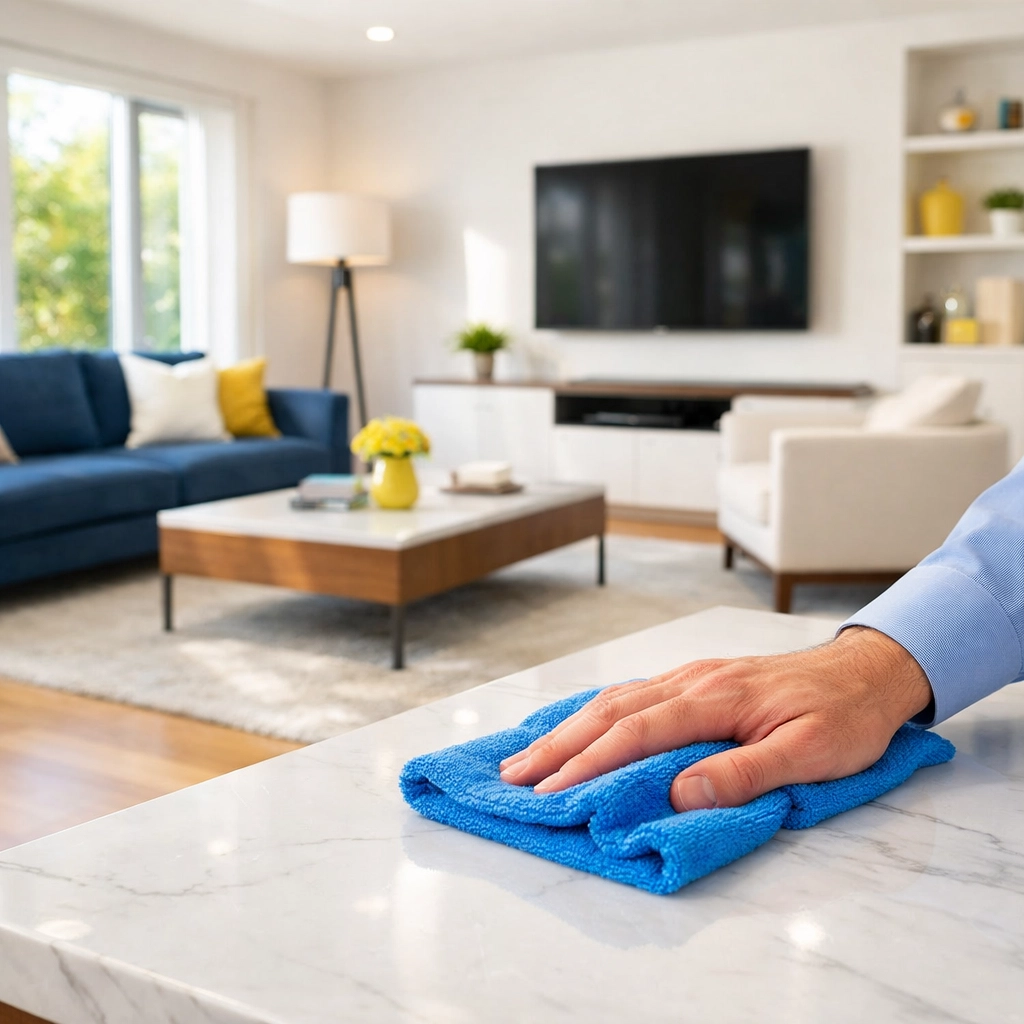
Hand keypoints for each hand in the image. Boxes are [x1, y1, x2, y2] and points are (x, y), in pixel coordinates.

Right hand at [499, 627, 933, 811]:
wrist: (868, 670)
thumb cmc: (845, 717)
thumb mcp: (811, 754)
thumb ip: (746, 772)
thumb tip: (679, 792)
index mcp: (715, 698)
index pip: (636, 733)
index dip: (589, 763)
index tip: (551, 791)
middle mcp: (693, 680)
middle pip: (611, 711)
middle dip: (559, 744)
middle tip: (514, 774)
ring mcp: (693, 675)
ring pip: (617, 698)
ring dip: (570, 727)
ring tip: (531, 753)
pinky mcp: (698, 678)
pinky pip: (635, 692)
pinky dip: (597, 712)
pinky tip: (583, 723)